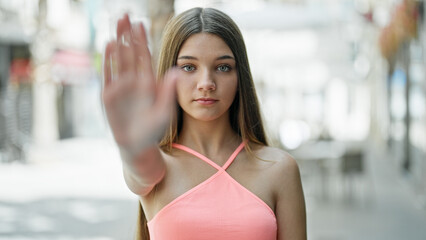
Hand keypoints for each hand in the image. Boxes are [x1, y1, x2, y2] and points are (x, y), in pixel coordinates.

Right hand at [102, 14, 176, 155]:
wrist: (138, 146)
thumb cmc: (154, 130)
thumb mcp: (164, 111)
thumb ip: (168, 91)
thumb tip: (175, 71)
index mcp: (148, 82)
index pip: (144, 56)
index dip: (142, 40)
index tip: (141, 23)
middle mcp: (134, 81)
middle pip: (130, 53)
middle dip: (128, 34)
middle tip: (125, 14)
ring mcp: (121, 87)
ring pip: (119, 60)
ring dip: (118, 42)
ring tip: (117, 25)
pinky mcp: (109, 96)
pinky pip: (108, 74)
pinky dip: (108, 60)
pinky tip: (109, 45)